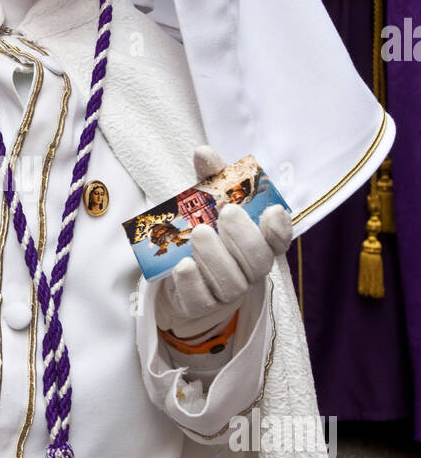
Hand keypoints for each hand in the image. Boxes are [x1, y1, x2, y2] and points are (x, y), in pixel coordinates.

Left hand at [155, 146, 292, 339]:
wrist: (178, 274)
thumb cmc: (204, 231)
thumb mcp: (207, 202)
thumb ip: (211, 179)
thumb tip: (203, 152)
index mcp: (259, 243)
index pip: (279, 240)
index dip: (279, 229)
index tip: (272, 211)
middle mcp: (249, 270)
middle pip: (258, 262)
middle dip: (244, 237)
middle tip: (227, 214)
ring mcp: (227, 292)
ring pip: (231, 283)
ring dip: (216, 257)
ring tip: (199, 233)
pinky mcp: (201, 306)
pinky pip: (202, 300)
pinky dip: (193, 283)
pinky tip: (184, 266)